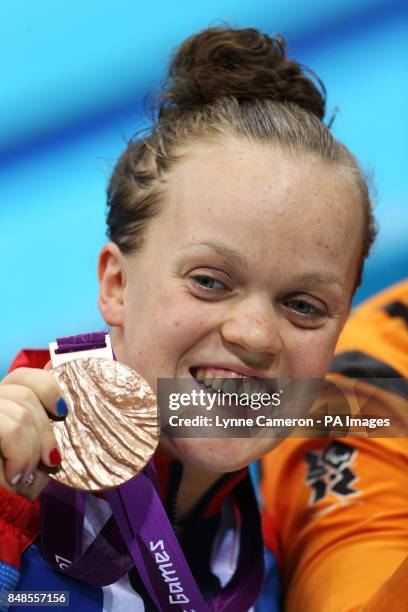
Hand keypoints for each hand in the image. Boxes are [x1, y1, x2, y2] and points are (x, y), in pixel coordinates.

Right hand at [0, 367, 66, 498]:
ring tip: (25, 473)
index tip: (62, 412)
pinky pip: (10, 430)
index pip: (23, 375)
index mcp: (1, 401)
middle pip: (24, 395)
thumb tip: (58, 382)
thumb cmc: (16, 483)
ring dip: (31, 450)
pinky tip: (14, 474)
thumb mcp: (38, 446)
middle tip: (50, 460)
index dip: (47, 387)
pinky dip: (19, 454)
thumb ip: (46, 416)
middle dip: (44, 431)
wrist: (0, 513)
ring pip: (19, 414)